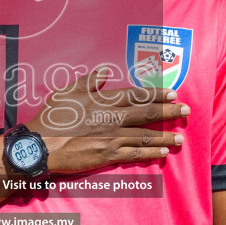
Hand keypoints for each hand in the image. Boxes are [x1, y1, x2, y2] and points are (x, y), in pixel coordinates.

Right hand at [25, 67, 187, 174]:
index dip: (156, 94)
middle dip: (168, 112)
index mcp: (102, 100)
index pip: (136, 95)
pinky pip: (134, 153)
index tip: (172, 93)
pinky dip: (150, 153)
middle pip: (146, 113)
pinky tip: (162, 153)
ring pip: (144, 135)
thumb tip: (104, 69)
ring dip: (164, 136)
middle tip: (185, 111)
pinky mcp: (107, 155)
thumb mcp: (66, 92)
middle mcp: (110, 118)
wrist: (40, 145)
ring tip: (179, 138)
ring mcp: (110, 137)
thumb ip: (88, 81)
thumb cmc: (51, 118)